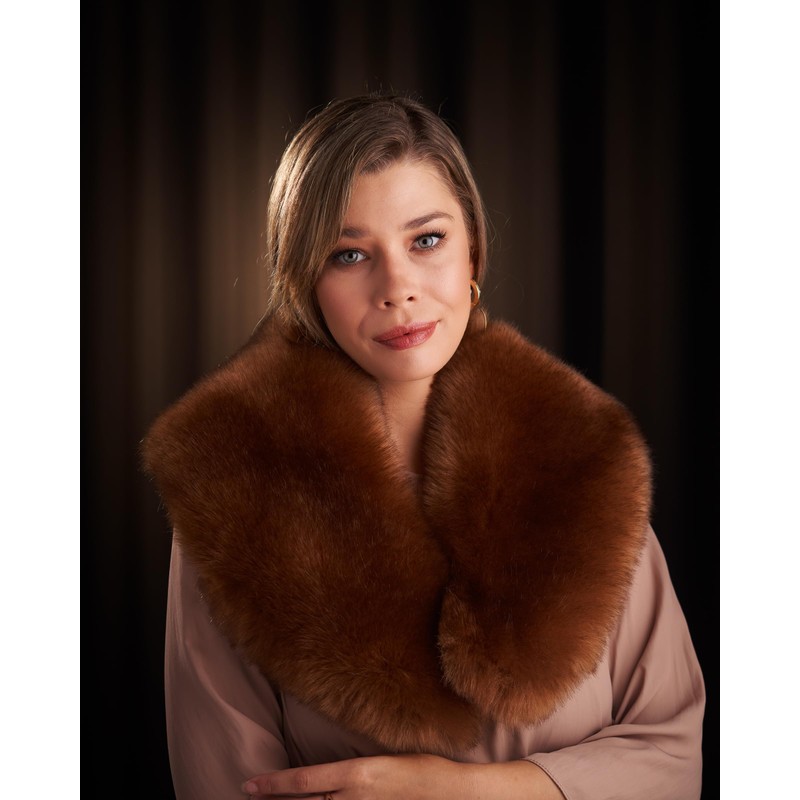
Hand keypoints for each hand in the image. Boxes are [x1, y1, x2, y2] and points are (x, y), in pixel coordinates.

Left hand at [240, 752, 564, 798]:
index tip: (248, 785)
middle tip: (252, 799)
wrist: (456, 794)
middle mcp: (355, 798)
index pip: (304, 780)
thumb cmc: (423, 771)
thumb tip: (325, 782)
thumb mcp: (382, 765)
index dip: (273, 784)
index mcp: (357, 773)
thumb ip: (351, 776)